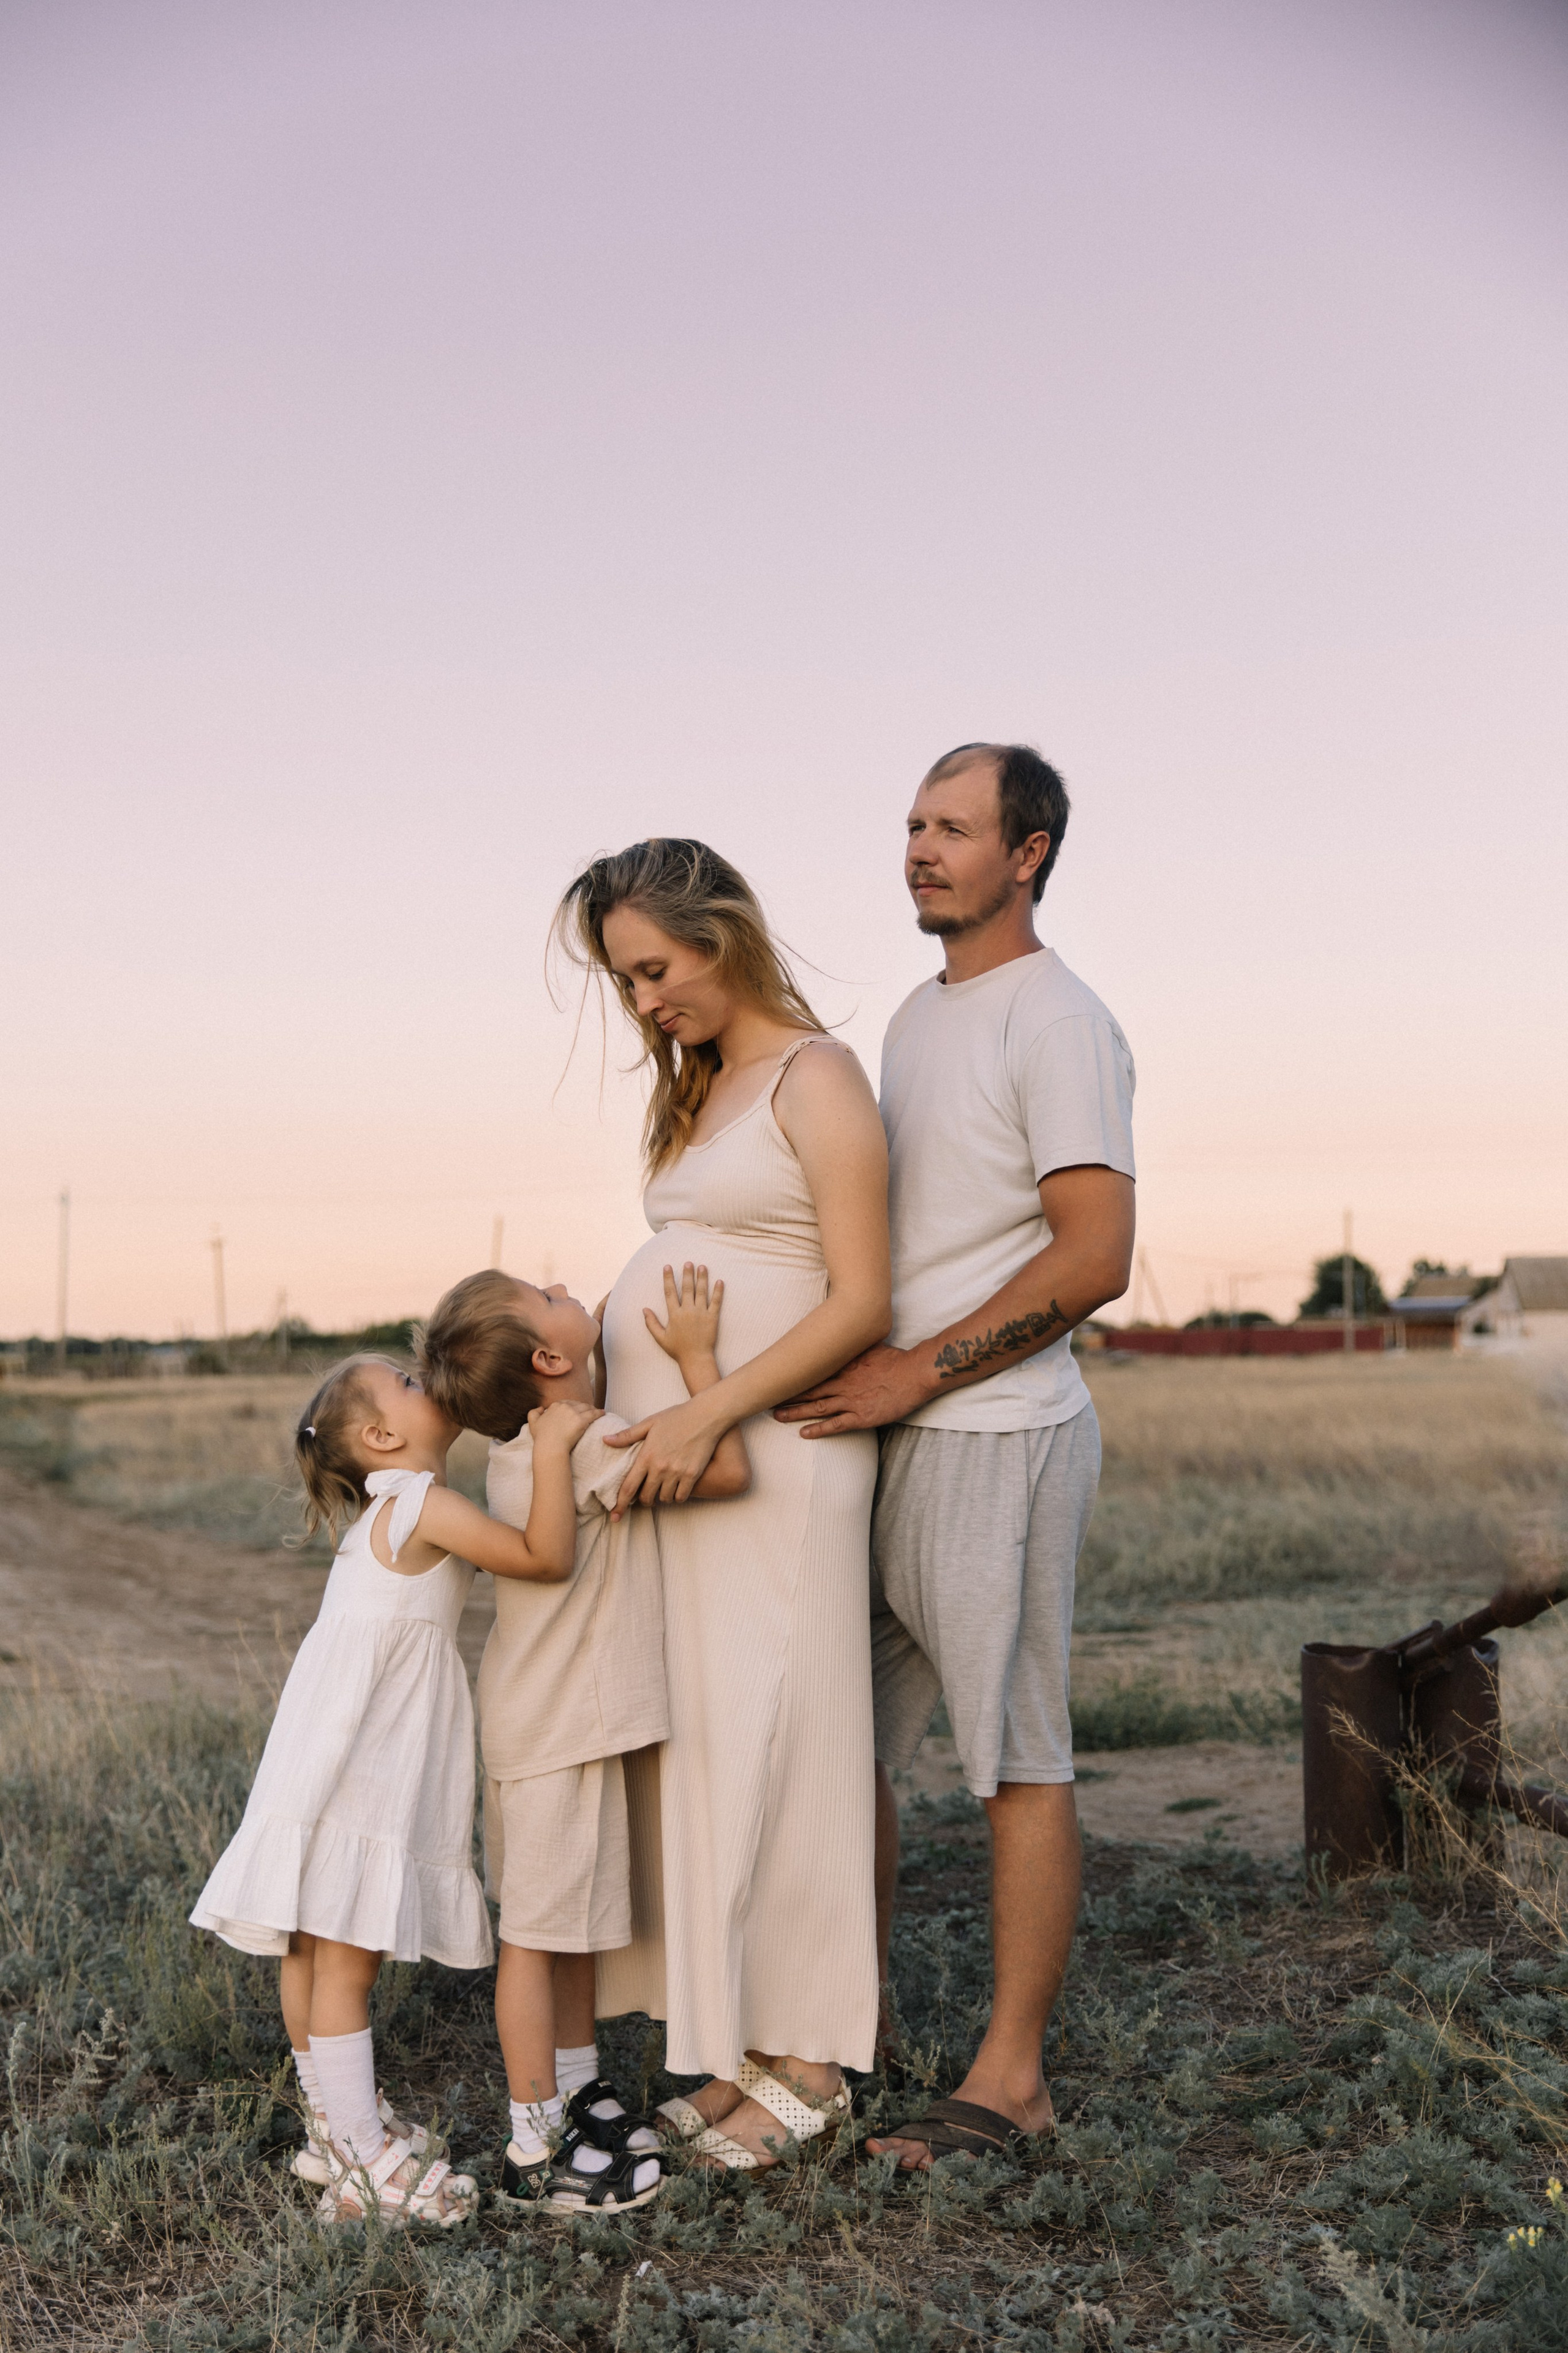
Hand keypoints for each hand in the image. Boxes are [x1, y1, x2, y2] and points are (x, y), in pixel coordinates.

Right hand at [527, 1398, 600, 1450]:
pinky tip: (603, 1413)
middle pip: (577, 1404)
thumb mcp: (532, 1423)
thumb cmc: (542, 1437)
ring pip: (586, 1407)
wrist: (550, 1447)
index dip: (572, 1406)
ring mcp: (574, 1412)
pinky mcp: (582, 1420)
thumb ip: (534, 1412)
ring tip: (596, 1411)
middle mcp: (565, 1406)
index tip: (575, 1410)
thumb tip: (541, 1408)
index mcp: (555, 1406)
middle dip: (582, 1406)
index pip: (566, 1403)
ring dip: (592, 1408)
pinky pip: (593, 1414)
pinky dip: (599, 1413)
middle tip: (588, 1410)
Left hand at [602, 1392, 723, 1511]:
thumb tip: (605, 1440)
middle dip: (644, 1500)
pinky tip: (677, 1488)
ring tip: (663, 1488)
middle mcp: (660, 1467)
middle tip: (647, 1495)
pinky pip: (681, 1497)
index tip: (615, 1515)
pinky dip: (678, 1496)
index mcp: (647, 1456)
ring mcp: (677, 1472)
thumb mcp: (649, 1422)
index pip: (628, 1487)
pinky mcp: (692, 1475)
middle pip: (646, 1497)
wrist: (706, 1416)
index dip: (620, 1504)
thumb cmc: (677, 1417)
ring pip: (664, 1499)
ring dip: (662, 1497)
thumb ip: (627, 1435)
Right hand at [643, 1261, 723, 1368]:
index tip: (668, 1266)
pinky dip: (718, 1291)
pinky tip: (720, 1281)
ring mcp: (701, 1313)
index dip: (668, 1278)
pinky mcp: (713, 1318)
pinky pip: (716, 1302)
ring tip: (702, 1266)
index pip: (670, 1292)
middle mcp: (688, 1311)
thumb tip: (644, 1309)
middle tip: (688, 1262)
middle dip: (687, 1274)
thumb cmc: (677, 1349)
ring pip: (702, 1291)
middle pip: (687, 1288)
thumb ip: (651, 1323)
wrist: (696, 1359)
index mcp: (674, 1314)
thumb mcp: (660, 1338)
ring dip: (702, 1278)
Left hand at [772, 1342, 927, 1435]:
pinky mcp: (862, 1417)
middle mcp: (843, 1383)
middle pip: (808, 1389)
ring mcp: (851, 1401)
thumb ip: (851, 1347)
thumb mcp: (869, 1346)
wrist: (915, 1373)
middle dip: (786, 1394)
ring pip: (817, 1408)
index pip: (811, 1371)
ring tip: (777, 1416)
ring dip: (795, 1412)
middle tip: (765, 1398)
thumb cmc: (895, 1359)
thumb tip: (839, 1336)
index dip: (793, 1375)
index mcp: (843, 1365)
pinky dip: (818, 1430)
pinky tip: (803, 1434)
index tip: (775, 1376)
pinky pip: (836, 1425)